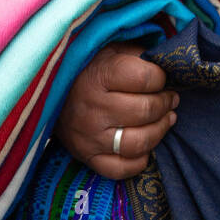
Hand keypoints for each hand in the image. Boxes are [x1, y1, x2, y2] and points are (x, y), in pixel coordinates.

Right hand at [53, 41, 178, 177]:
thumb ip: (139, 54)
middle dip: (166, 103)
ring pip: (138, 143)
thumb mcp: (112, 49)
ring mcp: (89, 137)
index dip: (161, 77)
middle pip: (145, 111)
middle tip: (170, 98)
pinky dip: (140, 160)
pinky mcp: (87, 158)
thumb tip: (169, 65)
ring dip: (161, 130)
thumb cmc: (90, 67)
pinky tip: (146, 144)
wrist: (49, 92)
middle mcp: (93, 109)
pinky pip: (121, 169)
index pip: (145, 78)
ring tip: (166, 118)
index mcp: (99, 76)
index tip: (162, 76)